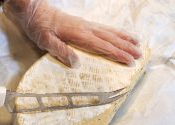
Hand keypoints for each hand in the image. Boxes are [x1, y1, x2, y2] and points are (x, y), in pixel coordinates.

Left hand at [4, 0, 141, 67]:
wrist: (35, 11)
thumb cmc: (39, 27)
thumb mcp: (45, 41)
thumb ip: (60, 50)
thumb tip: (77, 63)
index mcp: (78, 35)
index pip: (102, 46)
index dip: (116, 54)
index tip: (129, 61)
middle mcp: (86, 29)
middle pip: (110, 38)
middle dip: (125, 48)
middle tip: (140, 56)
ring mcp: (85, 25)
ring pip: (109, 32)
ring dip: (123, 39)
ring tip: (137, 44)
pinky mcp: (83, 24)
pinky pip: (103, 28)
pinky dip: (115, 32)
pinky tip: (119, 35)